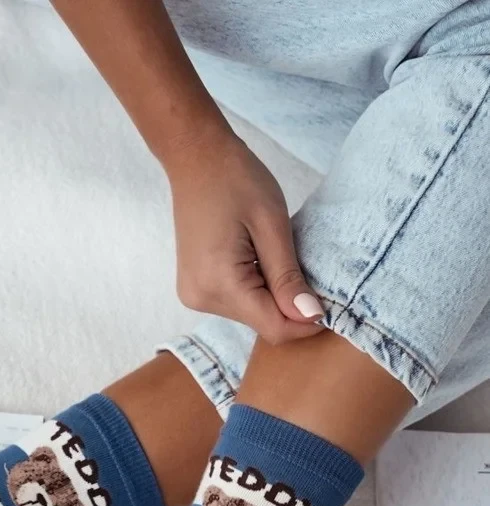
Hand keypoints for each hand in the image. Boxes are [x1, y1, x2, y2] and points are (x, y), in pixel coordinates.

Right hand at [164, 123, 324, 343]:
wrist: (196, 158)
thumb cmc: (236, 179)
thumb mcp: (272, 225)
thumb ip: (289, 277)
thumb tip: (312, 317)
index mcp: (220, 284)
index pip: (273, 327)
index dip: (306, 321)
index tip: (331, 301)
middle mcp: (202, 299)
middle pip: (262, 323)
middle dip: (289, 305)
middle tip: (302, 264)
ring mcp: (195, 296)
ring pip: (251, 315)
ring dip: (273, 296)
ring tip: (275, 256)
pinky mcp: (196, 289)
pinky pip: (237, 303)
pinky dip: (256, 290)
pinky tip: (258, 260)